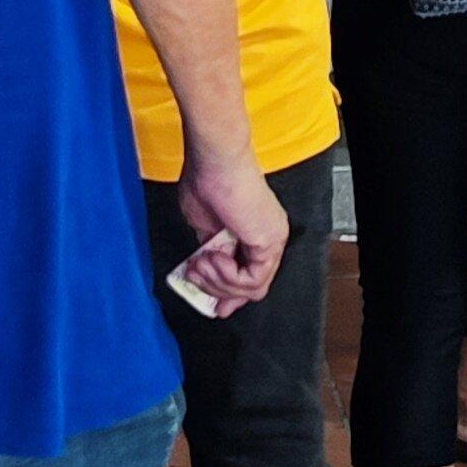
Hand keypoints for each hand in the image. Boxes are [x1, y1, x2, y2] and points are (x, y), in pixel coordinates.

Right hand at [176, 146, 288, 312]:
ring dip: (218, 283)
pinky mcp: (270, 242)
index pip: (251, 276)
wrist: (214, 158)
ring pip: (251, 289)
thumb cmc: (206, 178)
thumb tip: (203, 269)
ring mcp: (272, 239)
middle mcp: (269, 236)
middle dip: (217, 291)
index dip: (230, 295)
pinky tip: (214, 258)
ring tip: (200, 263)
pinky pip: (252, 281)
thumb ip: (208, 249)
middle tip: (194, 276)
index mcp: (255, 230)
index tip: (213, 307)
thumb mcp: (202, 225)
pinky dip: (228, 277)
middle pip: (251, 288)